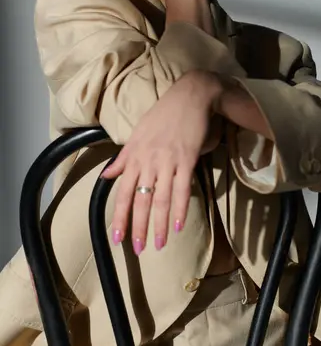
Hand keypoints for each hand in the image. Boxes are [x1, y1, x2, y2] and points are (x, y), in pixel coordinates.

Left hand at [102, 70, 222, 254]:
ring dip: (158, 224)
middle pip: (141, 200)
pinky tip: (177, 225)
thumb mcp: (138, 133)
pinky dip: (180, 208)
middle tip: (137, 249)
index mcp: (134, 155)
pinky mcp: (187, 159)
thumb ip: (123, 157)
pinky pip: (182, 189)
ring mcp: (168, 161)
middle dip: (138, 226)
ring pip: (161, 199)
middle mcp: (148, 160)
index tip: (117, 238)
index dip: (120, 216)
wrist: (190, 96)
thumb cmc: (164, 113)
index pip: (123, 192)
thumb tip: (106, 175)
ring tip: (157, 244)